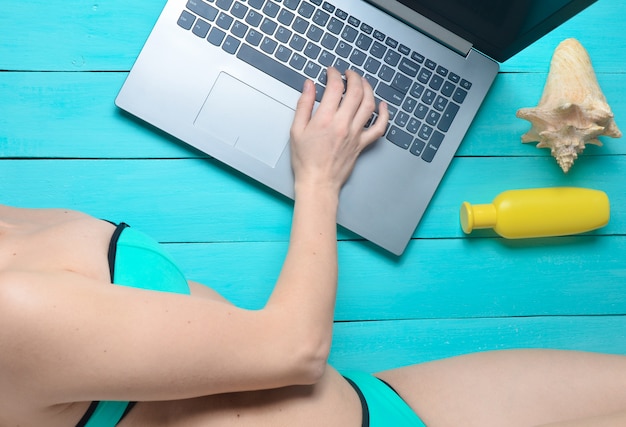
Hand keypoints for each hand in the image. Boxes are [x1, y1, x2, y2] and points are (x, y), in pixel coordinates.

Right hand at [289, 67, 388, 193]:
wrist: (318, 182)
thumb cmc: (306, 160)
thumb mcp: (296, 130)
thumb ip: (303, 105)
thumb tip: (309, 85)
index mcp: (325, 120)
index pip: (335, 88)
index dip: (334, 75)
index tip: (331, 72)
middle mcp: (343, 124)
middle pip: (356, 92)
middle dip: (353, 77)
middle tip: (348, 73)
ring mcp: (356, 134)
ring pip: (369, 105)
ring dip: (368, 89)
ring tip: (362, 82)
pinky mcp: (362, 144)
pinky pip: (379, 127)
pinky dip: (384, 114)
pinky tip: (382, 105)